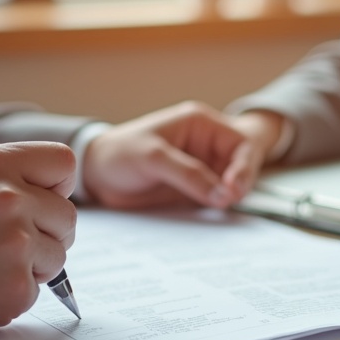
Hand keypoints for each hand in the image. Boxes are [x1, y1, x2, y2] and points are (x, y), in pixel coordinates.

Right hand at [0, 142, 76, 339]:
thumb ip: (10, 179)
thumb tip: (55, 190)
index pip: (64, 163)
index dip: (57, 185)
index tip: (43, 198)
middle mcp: (9, 199)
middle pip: (67, 216)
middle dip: (46, 232)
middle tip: (6, 242)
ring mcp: (16, 244)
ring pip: (57, 255)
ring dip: (32, 265)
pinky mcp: (16, 287)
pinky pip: (39, 289)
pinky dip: (14, 291)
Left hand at [83, 101, 284, 208]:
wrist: (96, 175)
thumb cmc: (121, 154)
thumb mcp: (154, 158)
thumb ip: (189, 174)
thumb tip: (224, 195)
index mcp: (201, 124)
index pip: (239, 145)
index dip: (243, 167)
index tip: (234, 189)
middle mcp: (206, 145)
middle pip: (240, 166)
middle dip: (239, 184)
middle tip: (228, 202)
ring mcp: (202, 168)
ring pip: (230, 185)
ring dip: (229, 198)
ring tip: (220, 209)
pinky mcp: (194, 189)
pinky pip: (214, 200)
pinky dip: (218, 208)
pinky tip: (214, 215)